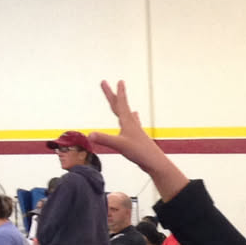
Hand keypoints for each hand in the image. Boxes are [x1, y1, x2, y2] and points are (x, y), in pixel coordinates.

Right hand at [94, 78, 186, 200]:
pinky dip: (132, 118)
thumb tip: (89, 135)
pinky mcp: (137, 138)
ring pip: (126, 114)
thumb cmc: (140, 153)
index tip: (119, 81)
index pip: (121, 103)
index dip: (118, 92)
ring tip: (121, 98)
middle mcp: (132, 124)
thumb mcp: (120, 145)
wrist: (155, 163)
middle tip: (105, 83)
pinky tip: (136, 117)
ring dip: (121, 105)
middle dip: (112, 94)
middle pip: (120, 106)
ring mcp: (135, 131)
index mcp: (127, 122)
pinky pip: (132, 124)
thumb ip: (104, 139)